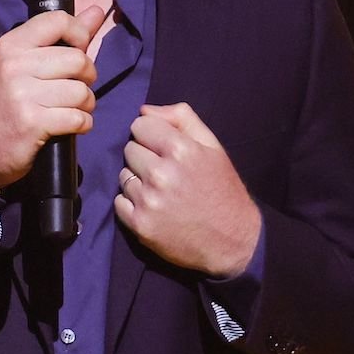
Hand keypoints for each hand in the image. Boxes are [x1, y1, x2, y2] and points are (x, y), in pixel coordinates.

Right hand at [0, 6, 105, 190]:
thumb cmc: (7, 100)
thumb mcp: (26, 63)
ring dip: (86, 105)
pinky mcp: (32, 123)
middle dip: (87, 78)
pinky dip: (83, 124)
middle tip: (76, 88)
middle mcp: (15, 65)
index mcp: (12, 45)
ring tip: (73, 109)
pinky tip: (71, 125)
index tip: (78, 51)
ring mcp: (22, 94)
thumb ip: (64, 36)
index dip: (79, 34)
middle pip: (78, 60)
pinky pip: (77, 118)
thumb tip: (97, 11)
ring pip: (81, 92)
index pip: (58, 21)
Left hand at [114, 102, 260, 277]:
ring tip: (162, 191)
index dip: (151, 134)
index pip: (139, 125)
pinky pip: (119, 201)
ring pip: (124, 175)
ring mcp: (148, 201)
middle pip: (129, 149)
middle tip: (165, 172)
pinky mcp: (139, 225)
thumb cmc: (222, 190)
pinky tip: (154, 207)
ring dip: (138, 180)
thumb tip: (145, 110)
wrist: (234, 242)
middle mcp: (161, 174)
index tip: (163, 147)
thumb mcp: (213, 146)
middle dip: (144, 156)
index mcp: (180, 150)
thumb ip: (181, 118)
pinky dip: (132, 203)